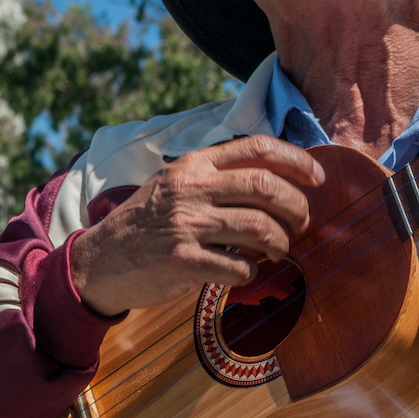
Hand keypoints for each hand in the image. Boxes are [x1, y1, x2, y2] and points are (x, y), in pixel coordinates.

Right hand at [69, 137, 325, 315]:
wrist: (101, 260)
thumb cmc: (149, 221)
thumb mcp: (175, 182)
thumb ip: (217, 174)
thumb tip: (277, 176)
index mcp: (194, 163)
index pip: (258, 147)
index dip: (297, 160)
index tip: (318, 177)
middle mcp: (191, 187)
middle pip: (267, 187)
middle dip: (297, 207)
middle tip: (302, 223)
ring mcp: (187, 224)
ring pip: (260, 227)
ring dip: (282, 242)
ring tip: (280, 249)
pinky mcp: (184, 260)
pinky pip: (240, 265)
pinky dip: (253, 270)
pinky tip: (247, 270)